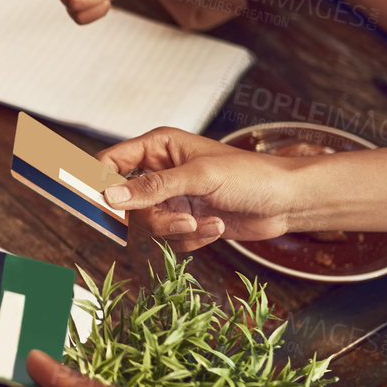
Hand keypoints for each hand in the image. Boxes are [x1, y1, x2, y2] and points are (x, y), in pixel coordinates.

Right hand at [97, 127, 304, 250]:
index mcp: (157, 147)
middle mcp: (159, 172)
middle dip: (154, 217)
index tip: (100, 206)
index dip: (99, 183)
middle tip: (181, 219)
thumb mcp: (199, 177)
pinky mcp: (183, 221)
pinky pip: (167, 239)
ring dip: (176, 230)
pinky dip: (190, 239)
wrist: (287, 202)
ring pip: (146, 225)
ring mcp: (170, 198)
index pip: (109, 162)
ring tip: (205, 223)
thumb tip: (110, 197)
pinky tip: (214, 226)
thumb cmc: (250, 176)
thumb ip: (153, 187)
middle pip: (125, 203)